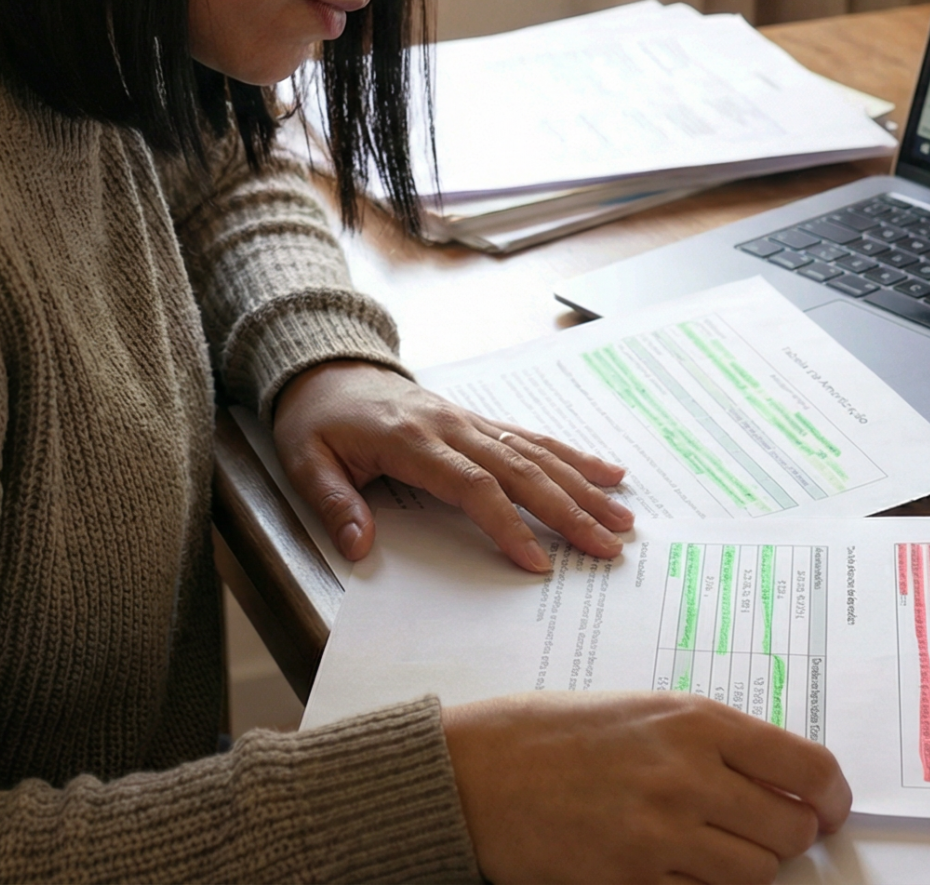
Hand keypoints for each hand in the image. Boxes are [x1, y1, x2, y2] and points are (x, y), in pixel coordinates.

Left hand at [271, 361, 631, 571]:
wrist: (326, 366)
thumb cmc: (317, 420)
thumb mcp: (305, 461)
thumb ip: (334, 503)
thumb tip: (359, 548)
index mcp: (413, 441)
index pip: (472, 486)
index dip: (506, 524)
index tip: (536, 562)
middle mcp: (453, 427)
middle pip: (521, 470)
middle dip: (569, 511)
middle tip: (608, 546)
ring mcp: (471, 420)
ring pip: (538, 453)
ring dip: (583, 486)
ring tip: (624, 517)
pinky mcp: (480, 420)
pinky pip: (534, 437)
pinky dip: (574, 456)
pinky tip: (608, 471)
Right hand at [444, 692, 850, 883]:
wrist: (477, 772)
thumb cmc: (555, 734)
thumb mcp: (645, 711)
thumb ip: (715, 742)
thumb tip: (782, 784)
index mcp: (697, 721)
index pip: (808, 768)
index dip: (833, 799)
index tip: (829, 811)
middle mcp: (689, 775)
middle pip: (790, 830)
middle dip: (787, 838)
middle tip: (765, 833)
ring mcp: (662, 834)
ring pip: (756, 874)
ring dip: (745, 869)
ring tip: (710, 850)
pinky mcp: (632, 882)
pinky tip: (674, 870)